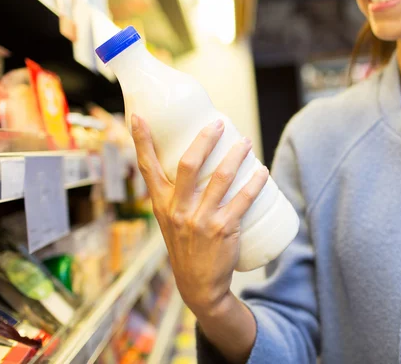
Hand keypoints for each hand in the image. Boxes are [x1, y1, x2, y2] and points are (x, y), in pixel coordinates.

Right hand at [131, 114, 268, 316]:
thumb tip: (193, 162)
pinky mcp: (223, 230)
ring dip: (236, 155)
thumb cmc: (186, 246)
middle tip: (219, 123)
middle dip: (204, 138)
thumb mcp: (170, 221)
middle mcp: (177, 210)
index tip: (138, 116)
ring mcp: (200, 220)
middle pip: (188, 164)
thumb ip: (175, 195)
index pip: (147, 167)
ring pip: (221, 177)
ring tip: (246, 142)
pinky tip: (262, 172)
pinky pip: (243, 200)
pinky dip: (255, 182)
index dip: (141, 140)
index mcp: (161, 204)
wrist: (199, 285)